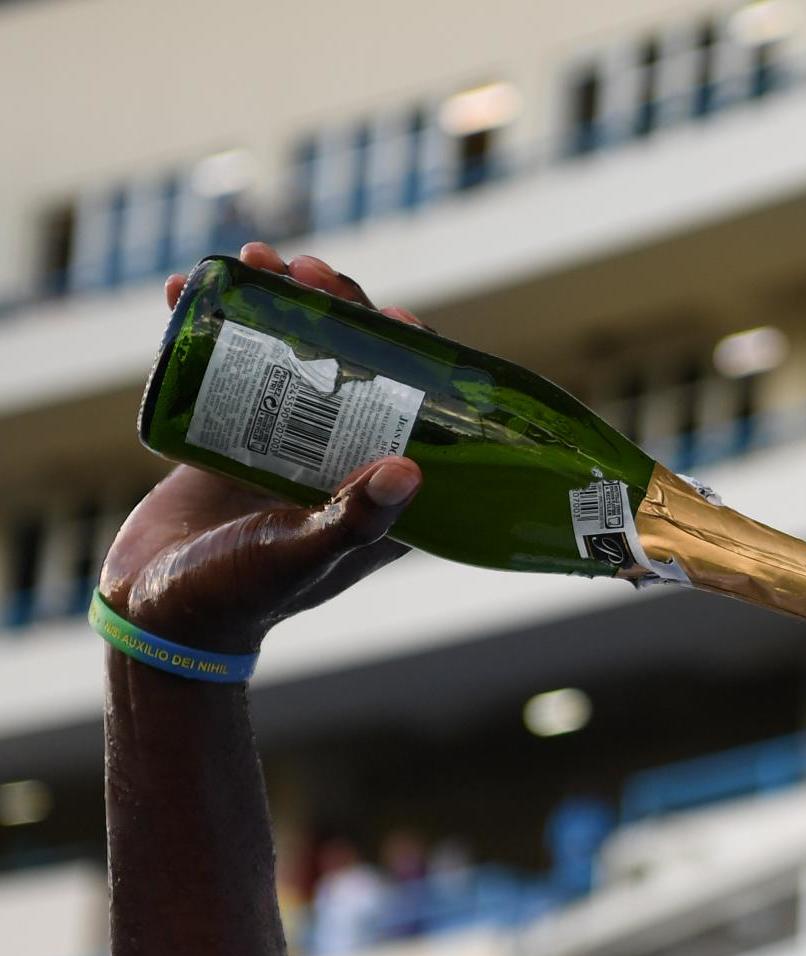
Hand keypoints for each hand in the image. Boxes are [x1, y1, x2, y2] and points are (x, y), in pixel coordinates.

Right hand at [100, 242, 434, 654]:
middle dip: (334, 309)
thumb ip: (354, 519)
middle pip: (353, 367)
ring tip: (254, 259)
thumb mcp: (302, 555)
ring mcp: (286, 445)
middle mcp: (342, 463)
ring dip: (274, 301)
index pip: (415, 411)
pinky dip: (210, 324)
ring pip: (293, 355)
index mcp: (383, 495)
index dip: (411, 356)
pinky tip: (187, 287)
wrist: (156, 613)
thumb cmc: (240, 596)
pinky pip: (230, 368)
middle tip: (308, 268)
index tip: (390, 312)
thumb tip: (410, 468)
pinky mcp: (229, 436)